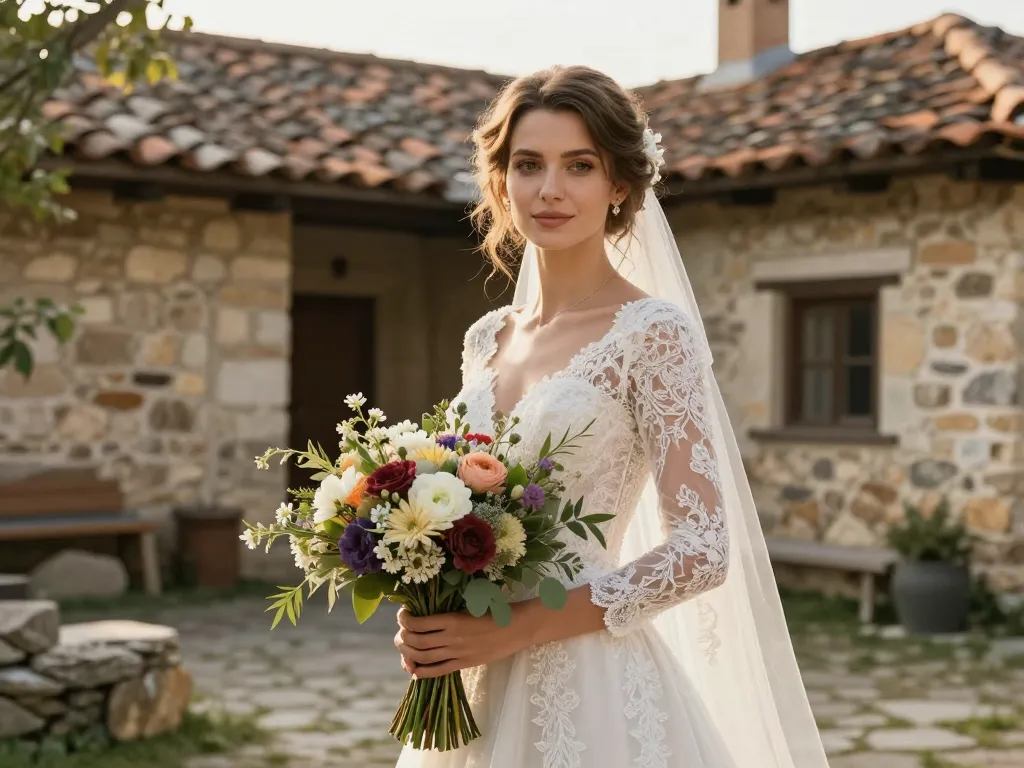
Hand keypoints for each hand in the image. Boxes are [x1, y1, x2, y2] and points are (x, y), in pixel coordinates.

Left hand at [393, 604, 529, 678]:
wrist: (516, 628)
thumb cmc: (494, 610)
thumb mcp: (470, 603)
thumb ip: (450, 609)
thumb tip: (427, 609)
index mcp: (453, 619)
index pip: (419, 623)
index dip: (405, 620)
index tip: (402, 615)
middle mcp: (452, 638)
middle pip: (416, 642)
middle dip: (402, 638)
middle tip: (400, 634)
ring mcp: (457, 653)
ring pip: (423, 658)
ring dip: (408, 655)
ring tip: (404, 649)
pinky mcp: (464, 664)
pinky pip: (437, 671)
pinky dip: (422, 672)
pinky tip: (414, 670)